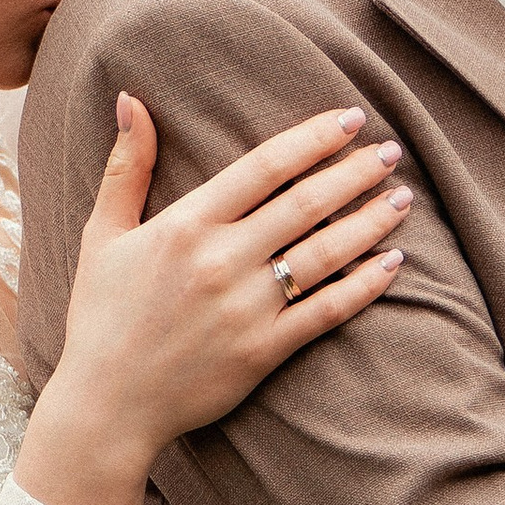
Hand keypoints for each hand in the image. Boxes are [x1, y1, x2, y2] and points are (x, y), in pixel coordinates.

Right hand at [14, 99, 405, 504]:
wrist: (107, 405)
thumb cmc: (102, 317)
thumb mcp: (103, 235)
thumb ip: (126, 166)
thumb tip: (130, 99)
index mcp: (186, 225)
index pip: (264, 167)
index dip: (313, 138)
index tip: (350, 119)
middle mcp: (221, 261)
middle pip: (305, 203)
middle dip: (355, 172)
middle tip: (390, 151)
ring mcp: (246, 308)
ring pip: (325, 253)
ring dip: (370, 222)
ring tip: (402, 198)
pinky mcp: (263, 351)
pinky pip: (327, 311)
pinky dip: (365, 286)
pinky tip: (393, 262)